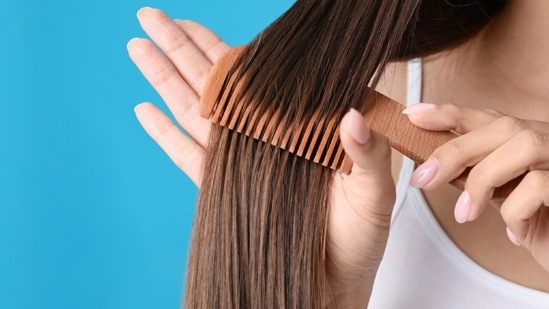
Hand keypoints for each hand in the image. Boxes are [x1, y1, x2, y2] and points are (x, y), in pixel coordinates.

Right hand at [128, 8, 395, 305]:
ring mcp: (240, 161)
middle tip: (150, 17)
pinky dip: (164, 134)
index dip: (222, 47)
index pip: (255, 78)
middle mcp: (264, 137)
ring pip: (194, 112)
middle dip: (181, 49)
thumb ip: (364, 152)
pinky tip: (144, 110)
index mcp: (298, 128)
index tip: (194, 23)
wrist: (331, 283)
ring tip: (139, 48)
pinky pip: (188, 156)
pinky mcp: (224, 189)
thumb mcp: (373, 192)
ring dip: (165, 79)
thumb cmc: (359, 239)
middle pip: (214, 85)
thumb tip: (350, 114)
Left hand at [405, 103, 548, 270]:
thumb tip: (434, 165)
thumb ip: (478, 175)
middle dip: (454, 150)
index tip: (412, 115)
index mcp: (534, 140)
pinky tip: (515, 234)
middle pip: (503, 126)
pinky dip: (515, 212)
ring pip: (523, 146)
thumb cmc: (544, 228)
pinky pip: (537, 186)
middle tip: (423, 179)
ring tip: (466, 214)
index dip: (449, 113)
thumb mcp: (504, 197)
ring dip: (482, 181)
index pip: (490, 118)